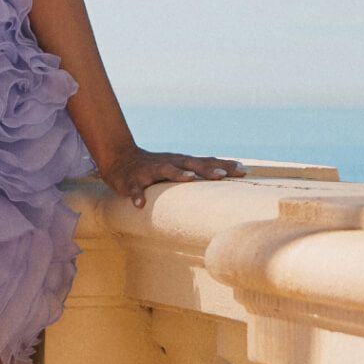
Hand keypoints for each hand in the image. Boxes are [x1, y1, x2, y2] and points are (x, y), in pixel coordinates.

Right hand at [99, 148, 247, 207]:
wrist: (120, 159)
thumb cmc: (156, 166)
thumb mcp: (179, 166)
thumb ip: (198, 170)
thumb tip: (227, 177)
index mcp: (182, 161)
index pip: (207, 162)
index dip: (224, 165)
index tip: (243, 171)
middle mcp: (169, 162)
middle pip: (191, 164)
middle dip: (208, 169)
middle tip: (224, 176)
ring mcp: (150, 171)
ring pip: (165, 170)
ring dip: (177, 174)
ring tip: (189, 179)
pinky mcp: (132, 181)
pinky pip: (134, 189)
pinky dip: (138, 195)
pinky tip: (140, 204)